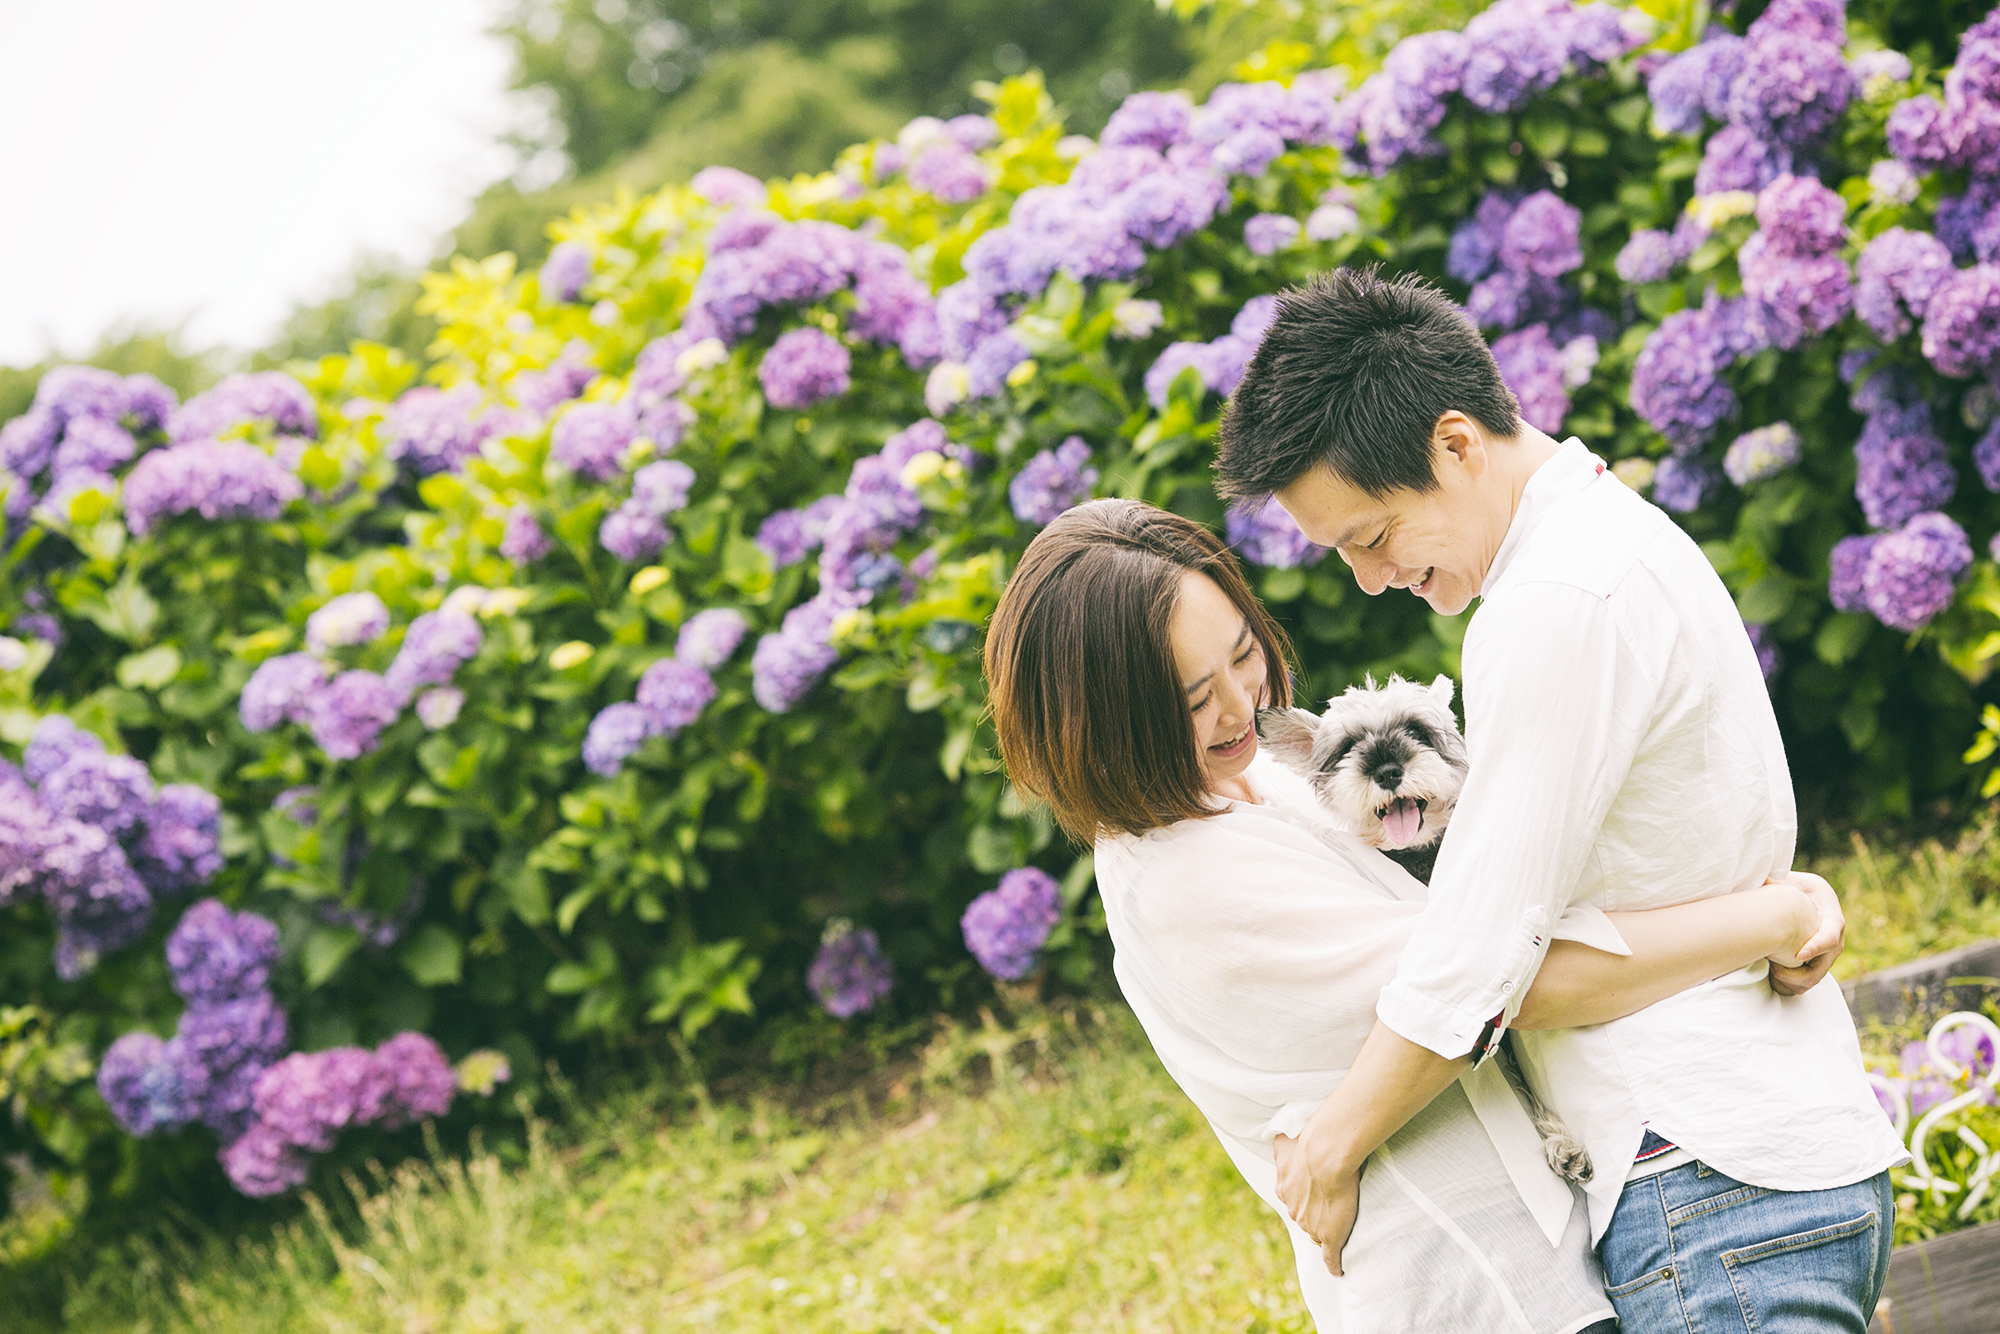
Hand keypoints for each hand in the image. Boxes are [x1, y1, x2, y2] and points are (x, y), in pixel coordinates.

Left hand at [1274, 1129, 1362, 1275]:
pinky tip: (1337, 1270)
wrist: (1325, 1155)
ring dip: (1324, 1228)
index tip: (1314, 1193)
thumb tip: (1280, 1141)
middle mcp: (1293, 1208)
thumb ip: (1282, 1147)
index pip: (1294, 1199)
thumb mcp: (1285, 1142)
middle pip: (1303, 1216)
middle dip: (1312, 1213)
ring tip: (1339, 1223)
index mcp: (1284, 1188)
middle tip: (1327, 1205)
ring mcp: (1309, 1224)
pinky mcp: (1329, 1236)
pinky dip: (1333, 1264)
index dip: (1305, 1197)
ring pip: (1316, 1231)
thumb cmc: (1308, 1143)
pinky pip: (1330, 1256)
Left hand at [1766, 871, 1843, 995]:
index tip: (1799, 955)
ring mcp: (1826, 954)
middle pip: (1823, 966)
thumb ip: (1778, 882)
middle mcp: (1833, 940)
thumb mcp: (1792, 881)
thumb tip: (1760, 878)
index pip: (1830, 936)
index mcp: (1832, 918)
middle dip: (1799, 974)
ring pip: (1814, 978)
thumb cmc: (1797, 888)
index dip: (1817, 947)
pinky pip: (1806, 981)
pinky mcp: (1816, 963)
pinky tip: (1772, 982)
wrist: (1806, 898)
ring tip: (1771, 975)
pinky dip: (1791, 986)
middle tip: (1775, 971)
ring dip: (1794, 983)